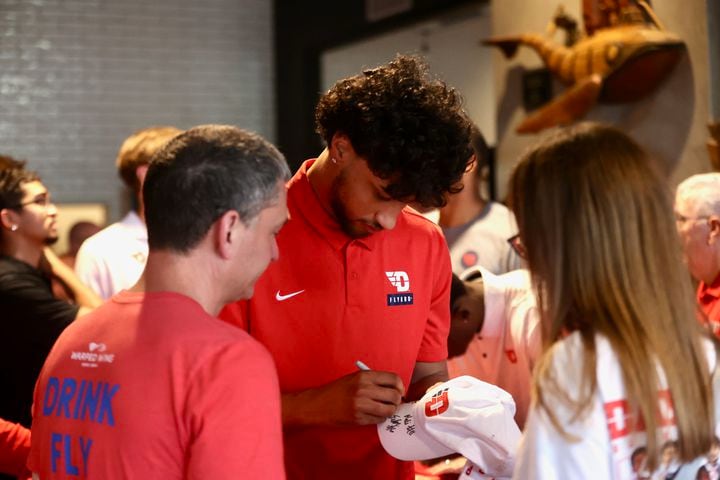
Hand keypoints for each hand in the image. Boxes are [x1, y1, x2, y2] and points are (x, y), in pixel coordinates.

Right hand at [283, 370, 404, 426]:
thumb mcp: (354, 378)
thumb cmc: (337, 390)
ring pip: (389, 410)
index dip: (400, 385)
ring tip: (384, 408)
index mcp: (364, 376)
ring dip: (390, 410)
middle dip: (397, 400)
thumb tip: (395, 387)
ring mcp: (362, 405)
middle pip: (394, 395)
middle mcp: (364, 390)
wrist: (319, 404)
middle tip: (393, 402)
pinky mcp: (359, 419)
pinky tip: (374, 414)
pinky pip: (379, 419)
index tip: (399, 390)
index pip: (393, 379)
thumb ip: (373, 380)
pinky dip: (380, 418)